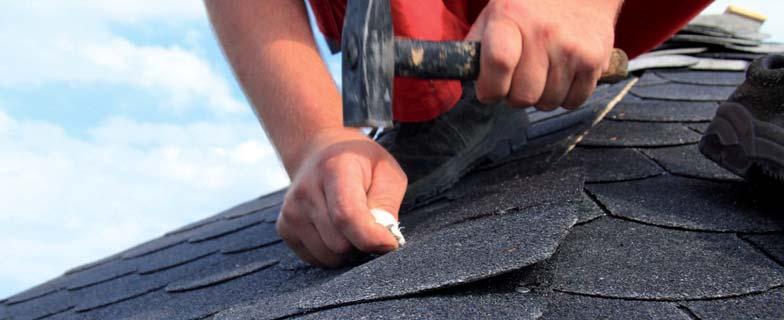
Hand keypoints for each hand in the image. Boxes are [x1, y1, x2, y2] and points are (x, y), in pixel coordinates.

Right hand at [277, 128, 406, 267]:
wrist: (319, 150)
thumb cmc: (359, 163)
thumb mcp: (386, 171)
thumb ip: (387, 204)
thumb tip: (384, 240)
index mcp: (334, 169)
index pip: (347, 215)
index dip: (372, 237)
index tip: (390, 242)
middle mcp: (306, 190)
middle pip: (340, 243)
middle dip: (362, 243)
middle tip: (370, 226)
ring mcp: (291, 211)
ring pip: (329, 256)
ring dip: (348, 251)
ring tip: (352, 226)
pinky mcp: (284, 228)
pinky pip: (316, 260)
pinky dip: (332, 253)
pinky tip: (336, 231)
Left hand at [467, 0, 621, 109]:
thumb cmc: (529, 7)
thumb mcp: (494, 14)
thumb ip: (476, 47)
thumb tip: (463, 78)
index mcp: (509, 18)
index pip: (498, 63)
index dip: (490, 88)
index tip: (490, 90)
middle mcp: (543, 32)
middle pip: (523, 96)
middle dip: (514, 96)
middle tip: (518, 80)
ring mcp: (571, 48)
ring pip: (547, 103)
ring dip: (540, 97)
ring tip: (541, 74)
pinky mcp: (594, 60)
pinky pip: (573, 102)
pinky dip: (564, 97)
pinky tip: (561, 75)